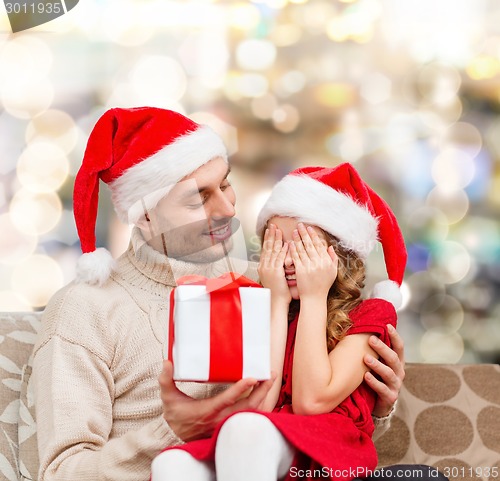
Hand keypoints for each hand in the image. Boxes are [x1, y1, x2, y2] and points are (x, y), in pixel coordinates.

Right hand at [159, 360, 275, 441]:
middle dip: (261, 390)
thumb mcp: (168, 398)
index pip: (227, 400)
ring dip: (263, 396)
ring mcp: (228, 422)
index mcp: (208, 411)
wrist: (177, 436)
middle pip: (247, 406)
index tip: (252, 377)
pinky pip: (250, 414)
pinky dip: (260, 404)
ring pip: (252, 411)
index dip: (241, 388)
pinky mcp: (231, 423)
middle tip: (270, 374)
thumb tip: (167, 363)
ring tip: (270, 379)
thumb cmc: (175, 415)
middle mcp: (221, 418)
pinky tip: (264, 392)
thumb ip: (166, 380)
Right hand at [258, 224, 290, 304]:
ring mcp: (268, 268)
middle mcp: (264, 266)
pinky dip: (283, 250)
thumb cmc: (278, 292)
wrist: (275, 302)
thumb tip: (279, 259)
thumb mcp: (274, 277)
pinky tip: (286, 243)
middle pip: (267, 247)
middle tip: (273, 225)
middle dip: (270, 235)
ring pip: (272, 250)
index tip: (270, 230)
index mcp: (263, 267)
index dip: (268, 239)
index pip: (265, 249)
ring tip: (278, 230)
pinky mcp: (275, 271)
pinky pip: (279, 258)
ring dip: (276, 239)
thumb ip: (275, 267)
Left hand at [289, 223, 337, 298]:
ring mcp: (309, 266)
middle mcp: (319, 263)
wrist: (314, 298)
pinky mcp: (300, 271)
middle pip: (310, 244)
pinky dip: (293, 250)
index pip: (319, 245)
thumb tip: (330, 247)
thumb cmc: (323, 285)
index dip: (313, 235)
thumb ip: (333, 258)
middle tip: (300, 225)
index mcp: (326, 261)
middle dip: (304, 233)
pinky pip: (296, 257)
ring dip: (297, 239)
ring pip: (302, 249)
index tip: (309, 228)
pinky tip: (290, 243)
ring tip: (294, 231)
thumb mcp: (333, 272)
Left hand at [364, 325, 404, 417]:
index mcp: (397, 361)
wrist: (378, 403)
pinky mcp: (390, 397)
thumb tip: (361, 329)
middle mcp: (398, 372)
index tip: (387, 325)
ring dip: (377, 365)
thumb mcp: (378, 362)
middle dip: (383, 348)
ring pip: (388, 373)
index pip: (399, 347)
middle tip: (371, 339)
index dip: (395, 336)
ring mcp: (395, 385)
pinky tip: (365, 376)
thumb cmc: (376, 377)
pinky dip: (374, 382)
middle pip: (393, 358)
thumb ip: (374, 350)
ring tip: (366, 358)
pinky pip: (382, 389)